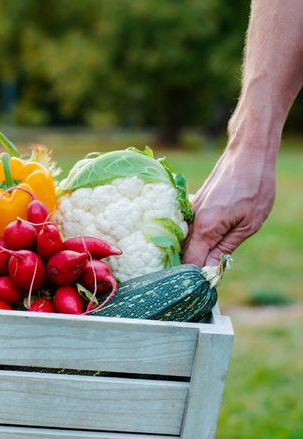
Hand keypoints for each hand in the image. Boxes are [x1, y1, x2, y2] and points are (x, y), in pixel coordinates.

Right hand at [182, 146, 275, 266]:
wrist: (247, 153)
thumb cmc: (254, 186)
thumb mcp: (249, 223)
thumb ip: (226, 248)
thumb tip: (210, 270)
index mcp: (206, 228)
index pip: (190, 262)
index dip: (195, 276)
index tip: (204, 286)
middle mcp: (193, 220)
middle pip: (185, 252)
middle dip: (193, 267)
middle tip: (207, 277)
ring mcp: (191, 211)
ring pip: (186, 240)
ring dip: (196, 252)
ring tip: (209, 261)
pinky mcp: (194, 204)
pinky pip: (190, 228)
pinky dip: (196, 238)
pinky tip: (208, 241)